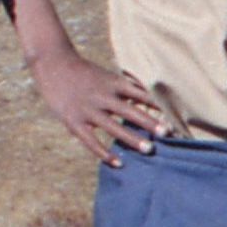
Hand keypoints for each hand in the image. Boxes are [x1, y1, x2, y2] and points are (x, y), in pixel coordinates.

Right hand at [31, 50, 163, 165]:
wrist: (53, 64)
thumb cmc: (84, 72)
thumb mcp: (106, 75)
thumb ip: (126, 87)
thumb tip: (150, 97)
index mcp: (112, 83)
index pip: (140, 94)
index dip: (156, 105)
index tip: (174, 115)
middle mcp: (102, 96)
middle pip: (130, 111)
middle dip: (150, 123)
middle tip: (168, 133)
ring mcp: (88, 110)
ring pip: (113, 127)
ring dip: (132, 139)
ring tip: (149, 150)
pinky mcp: (74, 122)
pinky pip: (91, 141)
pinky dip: (104, 153)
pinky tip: (118, 163)